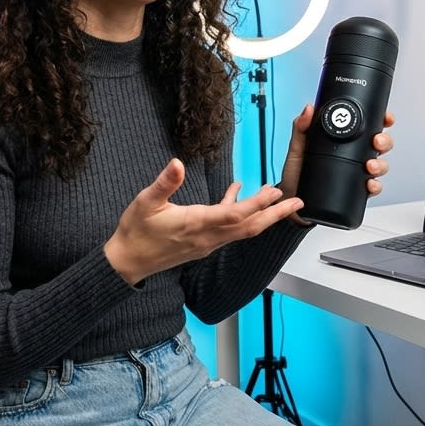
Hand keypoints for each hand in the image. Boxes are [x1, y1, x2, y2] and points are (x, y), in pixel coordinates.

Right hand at [103, 158, 303, 285]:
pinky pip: (229, 229)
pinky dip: (240, 213)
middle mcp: (208, 237)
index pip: (234, 215)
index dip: (257, 204)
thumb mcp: (144, 202)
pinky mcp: (203, 243)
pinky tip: (237, 192)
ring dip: (263, 215)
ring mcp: (207, 242)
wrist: (127, 262)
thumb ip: (164, 183)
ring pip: (243, 230)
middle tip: (297, 202)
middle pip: (249, 227)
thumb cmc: (135, 232)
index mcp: (196, 224)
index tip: (276, 193)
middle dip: (275, 215)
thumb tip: (177, 163)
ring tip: (278, 198)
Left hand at [277, 105, 394, 219]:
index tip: (386, 118)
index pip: (370, 126)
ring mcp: (357, 172)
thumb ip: (302, 126)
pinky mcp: (356, 190)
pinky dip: (375, 186)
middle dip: (384, 141)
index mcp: (346, 140)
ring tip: (370, 166)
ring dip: (381, 164)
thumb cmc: (297, 171)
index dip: (382, 120)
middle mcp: (355, 155)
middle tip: (376, 141)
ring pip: (380, 166)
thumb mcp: (298, 146)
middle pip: (381, 145)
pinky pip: (373, 188)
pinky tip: (368, 184)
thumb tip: (309, 109)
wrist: (292, 197)